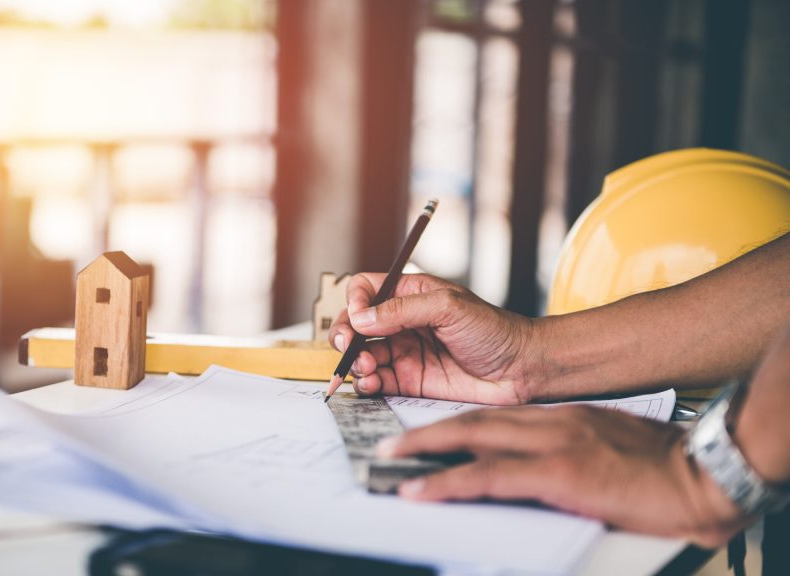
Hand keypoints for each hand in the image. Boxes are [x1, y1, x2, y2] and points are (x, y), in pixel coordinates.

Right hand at [328, 273, 538, 404]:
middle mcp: (402, 322)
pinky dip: (366, 383)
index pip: (366, 289)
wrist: (522, 369)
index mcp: (410, 294)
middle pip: (355, 324)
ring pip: (362, 354)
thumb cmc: (494, 330)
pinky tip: (370, 384)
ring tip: (366, 369)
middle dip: (344, 335)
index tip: (359, 317)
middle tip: (346, 347)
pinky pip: (377, 381)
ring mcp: (405, 352)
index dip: (356, 302)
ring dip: (355, 361)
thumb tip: (360, 318)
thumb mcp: (449, 307)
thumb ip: (402, 311)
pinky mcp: (410, 381)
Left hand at [376, 405, 746, 546]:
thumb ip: (567, 449)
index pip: (494, 417)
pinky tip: (420, 490)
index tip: (426, 433)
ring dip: (424, 450)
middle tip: (390, 442)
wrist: (702, 472)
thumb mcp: (604, 447)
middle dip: (426, 431)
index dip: (454, 424)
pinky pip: (487, 478)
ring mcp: (551, 445)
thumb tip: (539, 468)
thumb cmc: (659, 466)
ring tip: (390, 460)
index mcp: (560, 418)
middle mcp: (549, 423)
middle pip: (472, 422)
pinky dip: (447, 483)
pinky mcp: (557, 474)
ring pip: (471, 441)